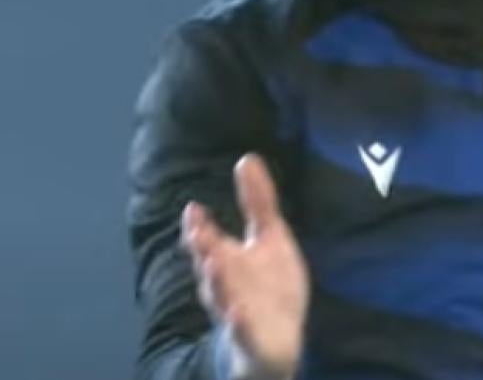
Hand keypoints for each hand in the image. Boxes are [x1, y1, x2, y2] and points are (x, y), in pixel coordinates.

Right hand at [182, 154, 309, 379]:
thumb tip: (247, 158)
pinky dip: (239, 324)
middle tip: (197, 234)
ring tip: (212, 264)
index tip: (193, 209)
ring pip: (221, 298)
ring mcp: (236, 312)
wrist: (276, 339)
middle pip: (210, 267)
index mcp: (228, 261)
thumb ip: (258, 202)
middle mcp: (225, 286)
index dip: (199, 227)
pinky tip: (238, 314)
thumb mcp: (270, 237)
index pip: (208, 241)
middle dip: (203, 250)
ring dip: (216, 282)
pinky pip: (242, 332)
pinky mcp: (250, 338)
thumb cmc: (267, 284)